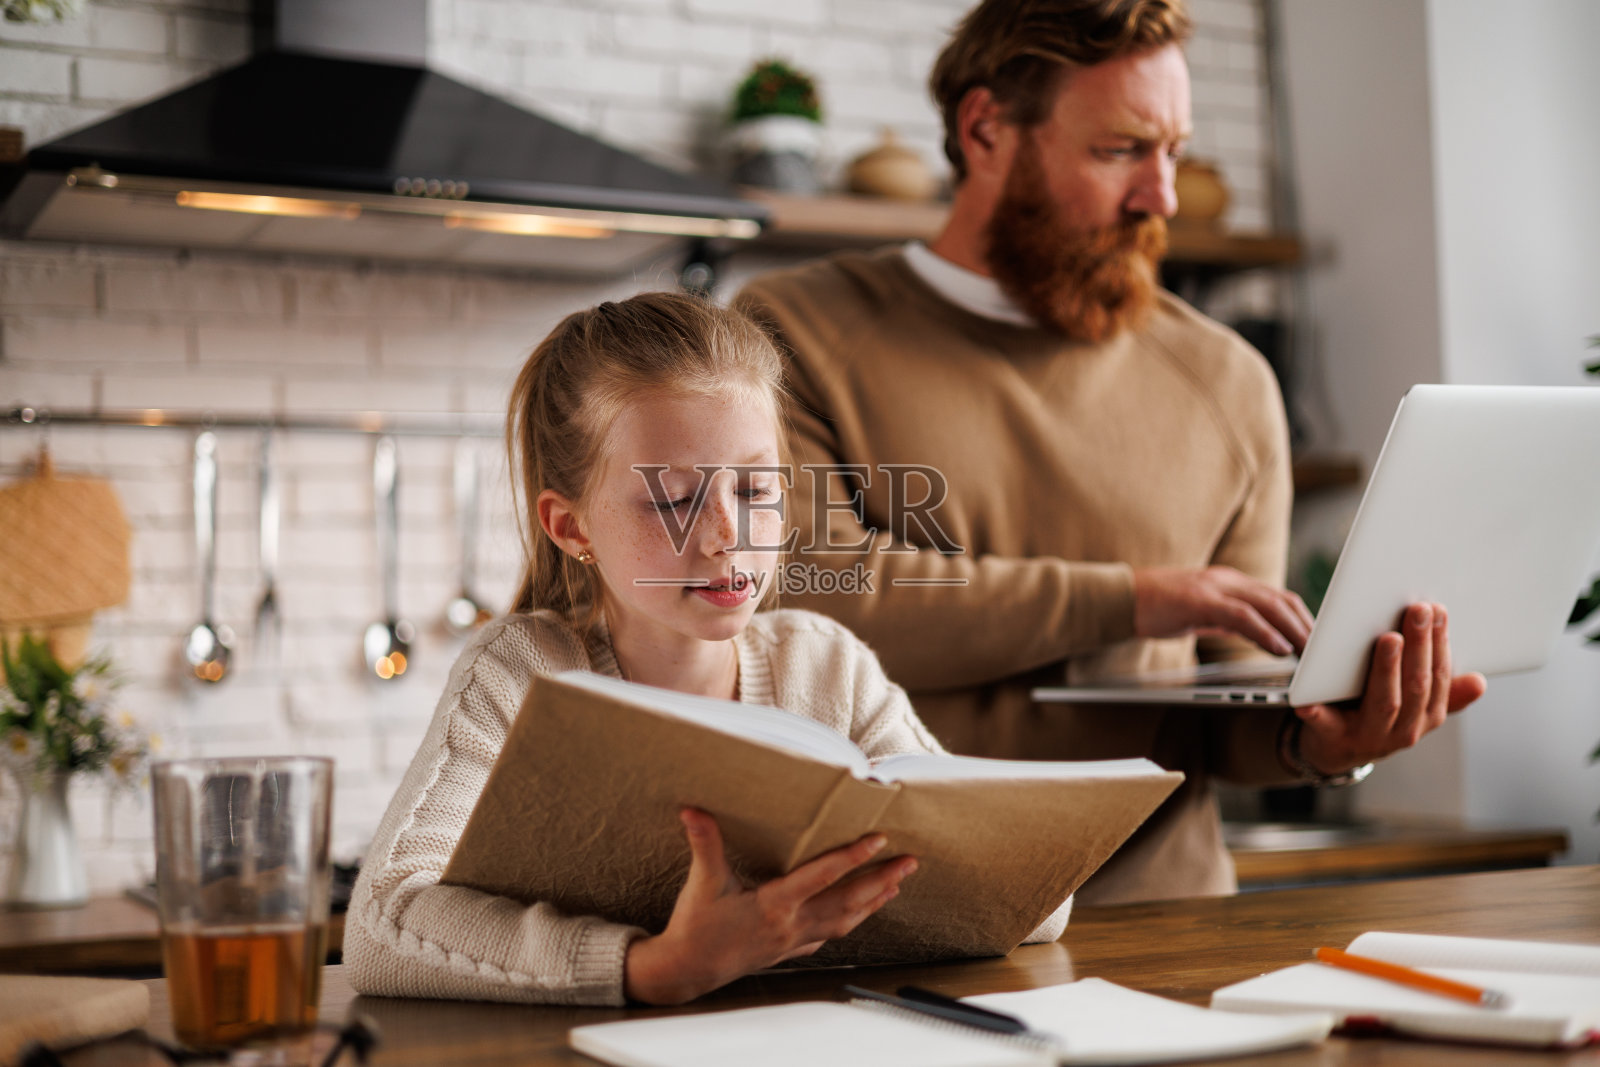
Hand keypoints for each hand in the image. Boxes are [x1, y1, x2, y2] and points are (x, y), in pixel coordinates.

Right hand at [623, 808, 917, 1004]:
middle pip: (848, 901)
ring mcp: (794, 940)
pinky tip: (860, 914)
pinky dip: (851, 921)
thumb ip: (704, 843)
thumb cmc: (696, 927)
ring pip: (845, 921)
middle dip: (881, 880)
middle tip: (909, 863)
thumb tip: (692, 809)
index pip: (822, 876)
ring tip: (897, 884)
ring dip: (874, 902)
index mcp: (774, 905)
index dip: (851, 857)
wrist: (688, 970)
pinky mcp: (790, 949)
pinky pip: (830, 934)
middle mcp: (792, 924)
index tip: (877, 840)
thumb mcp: (702, 882)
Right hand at [1132, 566, 1312, 656]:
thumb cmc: (1156, 607)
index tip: (1316, 639)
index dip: (1300, 617)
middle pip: (1280, 599)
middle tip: (1323, 650)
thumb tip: (1255, 633)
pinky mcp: (1200, 601)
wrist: (1119, 598)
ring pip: (1268, 605)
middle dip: (1306, 625)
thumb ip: (1226, 618)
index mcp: (1228, 582)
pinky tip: (1279, 648)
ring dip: (1294, 630)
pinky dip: (1265, 632)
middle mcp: (1226, 580)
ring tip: (1310, 652)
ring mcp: (1213, 588)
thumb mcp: (1199, 612)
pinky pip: (1242, 616)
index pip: (1275, 596)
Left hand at [1293, 602, 1486, 775]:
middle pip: (1416, 686)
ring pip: (1385, 702)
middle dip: (1420, 646)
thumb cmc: (1375, 712)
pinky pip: (1327, 724)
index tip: (1437, 610)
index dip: (1439, 644)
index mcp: (1425, 716)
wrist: (1335, 750)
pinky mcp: (1333, 739)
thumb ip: (1442, 690)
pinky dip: (1318, 711)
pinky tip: (1309, 699)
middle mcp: (1404, 730)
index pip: (1438, 677)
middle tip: (1417, 610)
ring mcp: (1369, 736)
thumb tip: (1480, 682)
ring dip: (1388, 669)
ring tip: (1389, 639)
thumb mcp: (1412, 705)